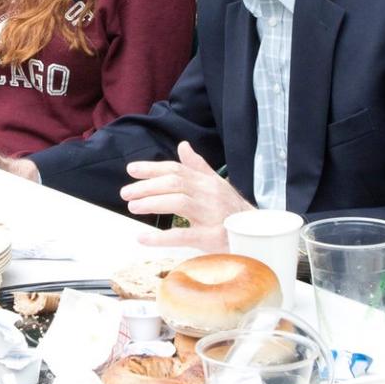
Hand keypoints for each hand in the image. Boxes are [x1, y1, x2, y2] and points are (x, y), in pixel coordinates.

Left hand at [123, 142, 252, 250]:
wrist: (258, 236)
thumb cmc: (233, 211)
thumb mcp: (217, 185)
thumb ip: (198, 166)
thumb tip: (183, 145)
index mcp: (207, 182)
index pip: (177, 170)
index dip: (153, 168)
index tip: (132, 169)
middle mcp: (209, 195)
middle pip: (175, 184)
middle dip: (147, 186)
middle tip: (126, 193)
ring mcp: (211, 215)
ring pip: (178, 203)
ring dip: (152, 203)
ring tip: (133, 207)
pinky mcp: (212, 237)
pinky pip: (183, 235)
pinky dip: (161, 237)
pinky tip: (143, 238)